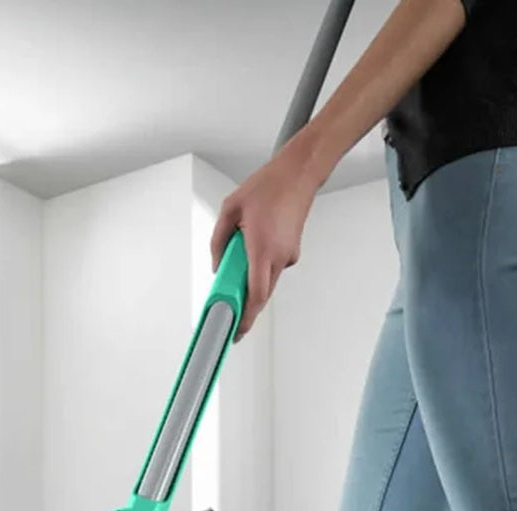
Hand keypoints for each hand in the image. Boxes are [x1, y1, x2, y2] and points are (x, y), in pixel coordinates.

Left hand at [210, 141, 320, 337]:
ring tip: (236, 262)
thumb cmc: (268, 186)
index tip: (236, 331)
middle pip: (261, 294)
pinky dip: (259, 267)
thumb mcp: (229, 209)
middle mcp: (278, 256)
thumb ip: (219, 242)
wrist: (299, 173)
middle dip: (244, 306)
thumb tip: (218, 266)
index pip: (256, 295)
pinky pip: (271, 268)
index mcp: (262, 248)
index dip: (246, 317)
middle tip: (228, 313)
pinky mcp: (291, 251)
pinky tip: (251, 247)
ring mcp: (287, 255)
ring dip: (250, 281)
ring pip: (266, 281)